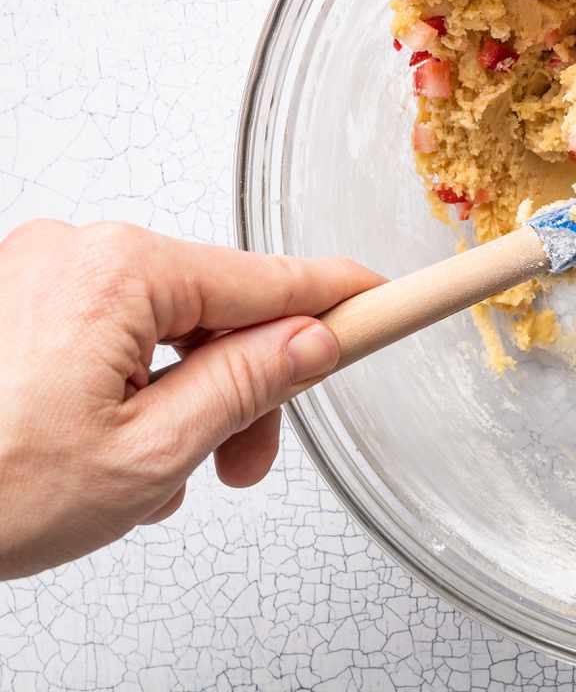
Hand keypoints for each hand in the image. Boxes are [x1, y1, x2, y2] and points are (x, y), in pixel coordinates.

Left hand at [0, 220, 381, 579]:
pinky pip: (109, 328)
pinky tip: (114, 448)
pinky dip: (130, 384)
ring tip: (156, 475)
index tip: (387, 296)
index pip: (267, 278)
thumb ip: (246, 386)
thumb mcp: (149, 454)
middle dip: (242, 386)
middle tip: (244, 461)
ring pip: (162, 326)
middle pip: (214, 308)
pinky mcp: (15, 298)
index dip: (338, 297)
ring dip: (182, 398)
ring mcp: (38, 270)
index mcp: (118, 272)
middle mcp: (75, 251)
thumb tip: (311, 342)